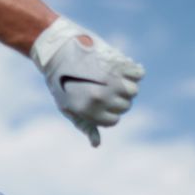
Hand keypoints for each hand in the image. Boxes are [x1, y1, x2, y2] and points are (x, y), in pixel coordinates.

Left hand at [31, 16, 144, 146]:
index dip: (109, 111)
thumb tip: (97, 144)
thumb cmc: (60, 81)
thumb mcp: (67, 107)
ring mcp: (110, 80)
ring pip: (133, 91)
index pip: (114, 119)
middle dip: (117, 98)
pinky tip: (125, 67)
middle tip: (105, 85)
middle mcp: (101, 97)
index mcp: (88, 110)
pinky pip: (138, 73)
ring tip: (114, 76)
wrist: (56, 49)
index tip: (101, 100)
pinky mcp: (116, 62)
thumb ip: (85, 125)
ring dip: (127, 84)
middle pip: (125, 105)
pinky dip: (135, 71)